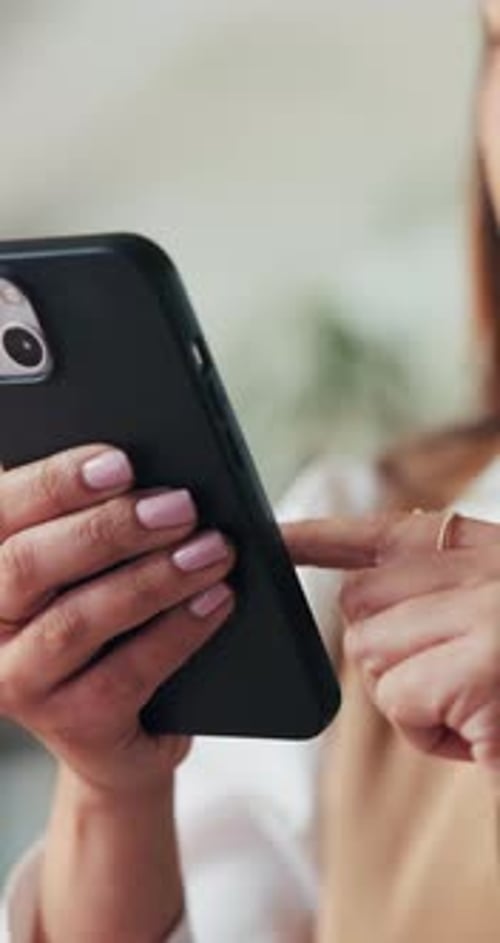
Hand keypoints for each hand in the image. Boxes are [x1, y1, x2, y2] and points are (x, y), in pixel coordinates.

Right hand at [0, 444, 235, 797]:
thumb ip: (107, 518)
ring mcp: (18, 680)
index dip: (54, 482)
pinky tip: (216, 600)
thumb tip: (161, 481)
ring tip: (212, 550)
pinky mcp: (68, 725)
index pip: (0, 510)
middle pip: (27, 564)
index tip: (120, 462)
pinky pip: (122, 675)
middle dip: (110, 529)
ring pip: (75, 621)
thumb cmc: (115, 618)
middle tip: (180, 506)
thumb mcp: (101, 561)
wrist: (130, 723)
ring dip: (152, 579)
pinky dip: (176, 632)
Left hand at [283, 512, 499, 772]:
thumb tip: (357, 596)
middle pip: (359, 601)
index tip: (273, 538)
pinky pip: (399, 701)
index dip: (320, 536)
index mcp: (489, 552)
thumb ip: (439, 594)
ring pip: (370, 652)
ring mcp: (485, 613)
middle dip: (387, 654)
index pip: (383, 532)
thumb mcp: (495, 616)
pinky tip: (485, 734)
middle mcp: (487, 568)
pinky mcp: (480, 669)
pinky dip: (431, 735)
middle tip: (458, 685)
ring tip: (481, 710)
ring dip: (412, 699)